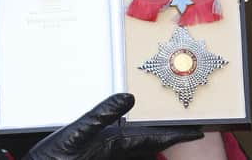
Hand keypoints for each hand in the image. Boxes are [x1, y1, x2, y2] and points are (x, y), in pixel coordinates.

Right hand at [21, 93, 201, 159]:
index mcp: (114, 145)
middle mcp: (114, 153)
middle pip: (149, 147)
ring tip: (161, 132)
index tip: (197, 131)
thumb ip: (101, 115)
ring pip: (136, 150)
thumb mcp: (76, 132)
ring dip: (150, 142)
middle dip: (166, 139)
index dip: (176, 134)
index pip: (153, 139)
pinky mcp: (95, 156)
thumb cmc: (54, 159)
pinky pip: (121, 151)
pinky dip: (130, 143)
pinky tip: (124, 137)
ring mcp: (105, 156)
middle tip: (183, 131)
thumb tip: (128, 98)